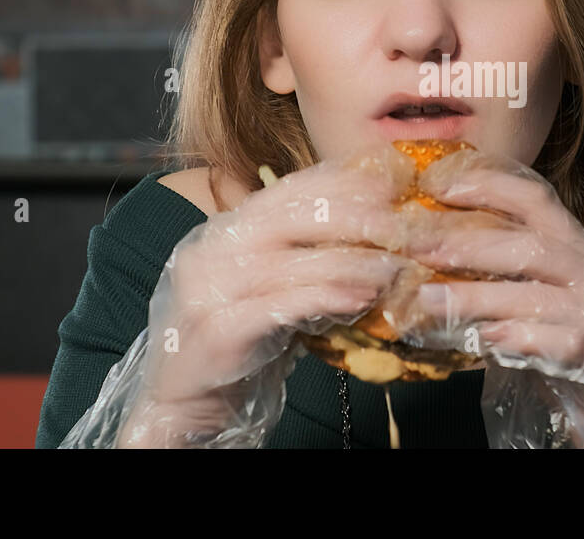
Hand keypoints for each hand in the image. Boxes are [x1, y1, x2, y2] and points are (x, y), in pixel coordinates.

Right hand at [63, 145, 421, 447]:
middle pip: (290, 217)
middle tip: (400, 225)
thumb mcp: (267, 284)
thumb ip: (301, 255)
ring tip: (394, 268)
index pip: (284, 191)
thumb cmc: (238, 338)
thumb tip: (370, 231)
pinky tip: (361, 300)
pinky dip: (327, 298)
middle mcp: (210, 249)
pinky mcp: (217, 329)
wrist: (183, 400)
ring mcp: (208, 288)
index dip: (338, 184)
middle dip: (352, 217)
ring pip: (292, 262)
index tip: (387, 185)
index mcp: (222, 229)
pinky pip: (282, 305)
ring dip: (351, 263)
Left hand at [398, 147, 583, 447]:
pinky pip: (557, 341)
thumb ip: (510, 278)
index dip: (487, 185)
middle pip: (530, 245)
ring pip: (534, 294)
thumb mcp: (550, 300)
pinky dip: (517, 338)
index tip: (436, 184)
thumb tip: (438, 256)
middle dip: (466, 243)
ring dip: (474, 297)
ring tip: (427, 300)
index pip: (537, 199)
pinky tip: (483, 340)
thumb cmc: (579, 352)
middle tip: (416, 246)